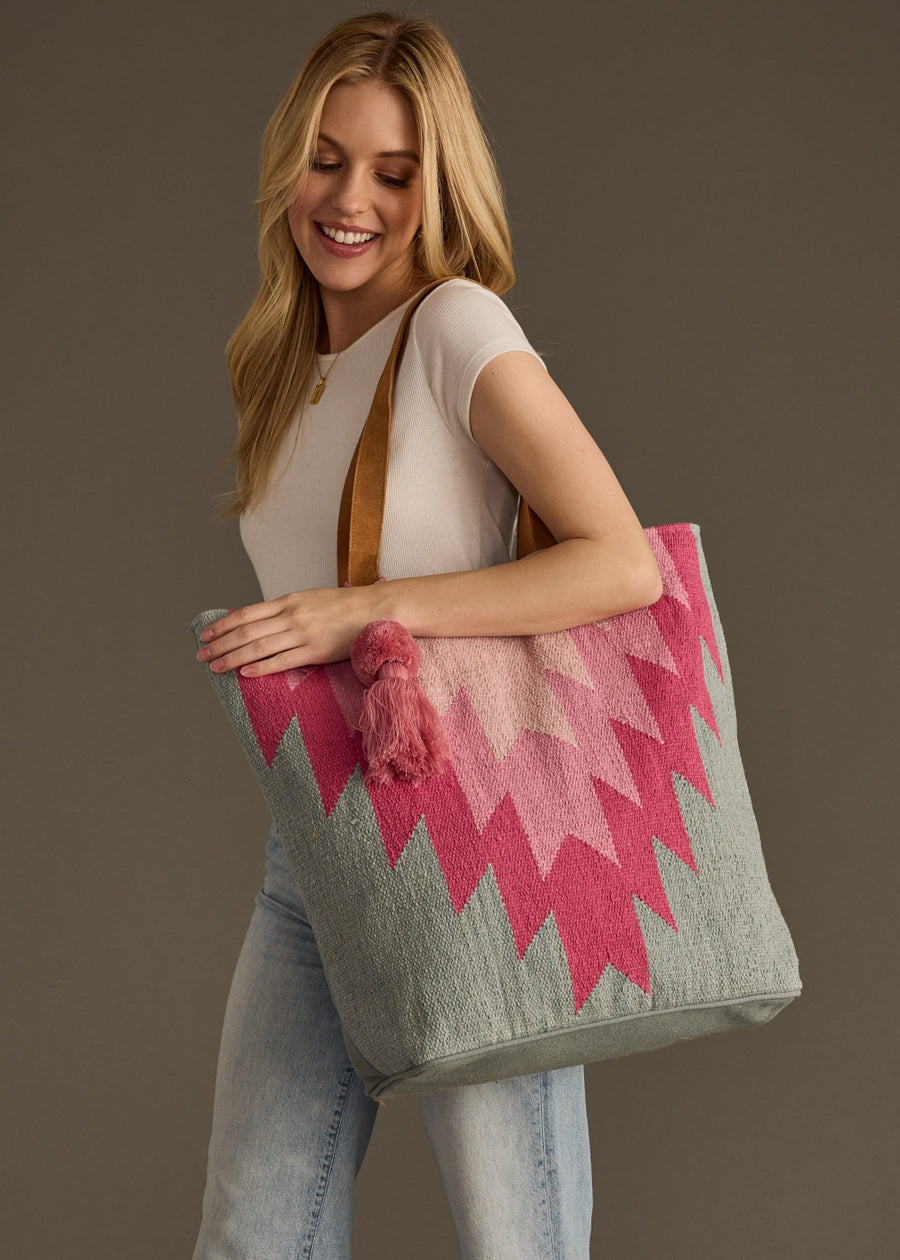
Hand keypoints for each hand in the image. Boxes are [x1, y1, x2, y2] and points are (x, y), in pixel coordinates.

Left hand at [195, 586, 380, 675]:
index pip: (246, 614)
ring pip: (259, 647)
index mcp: (288, 601)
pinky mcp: (316, 652)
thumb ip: (284, 610)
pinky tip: (244, 673)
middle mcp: (291, 616)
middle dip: (220, 644)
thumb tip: (258, 621)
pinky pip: (283, 661)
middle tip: (201, 655)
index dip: (223, 625)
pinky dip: (261, 667)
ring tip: (215, 667)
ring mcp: (303, 634)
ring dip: (233, 658)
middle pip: (247, 632)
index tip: (206, 634)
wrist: (374, 610)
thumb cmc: (342, 606)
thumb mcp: (309, 600)